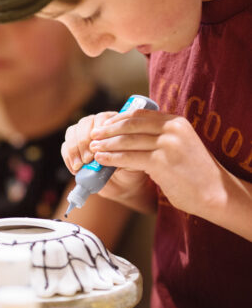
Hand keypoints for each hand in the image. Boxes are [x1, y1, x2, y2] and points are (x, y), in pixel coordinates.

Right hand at [62, 111, 149, 202]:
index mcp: (113, 122)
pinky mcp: (73, 146)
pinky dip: (68, 158)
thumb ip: (120, 153)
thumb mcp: (130, 160)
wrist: (122, 183)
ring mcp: (82, 134)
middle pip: (84, 123)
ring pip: (72, 132)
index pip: (101, 118)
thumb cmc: (129, 168)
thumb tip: (104, 152)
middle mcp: (96, 124)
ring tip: (80, 165)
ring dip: (74, 149)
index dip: (98, 132)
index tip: (97, 147)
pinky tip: (75, 169)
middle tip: (87, 158)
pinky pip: (65, 147)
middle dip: (84, 141)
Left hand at [89, 109, 224, 216]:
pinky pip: (129, 158)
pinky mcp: (161, 162)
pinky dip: (112, 158)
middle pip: (130, 125)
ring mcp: (167, 144)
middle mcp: (172, 129)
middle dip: (108, 131)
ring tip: (93, 148)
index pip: (139, 115)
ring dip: (106, 145)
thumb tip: (125, 135)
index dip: (117, 119)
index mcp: (175, 121)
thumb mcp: (177, 145)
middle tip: (93, 136)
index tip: (103, 125)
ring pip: (127, 141)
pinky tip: (102, 160)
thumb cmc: (192, 172)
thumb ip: (157, 137)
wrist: (214, 193)